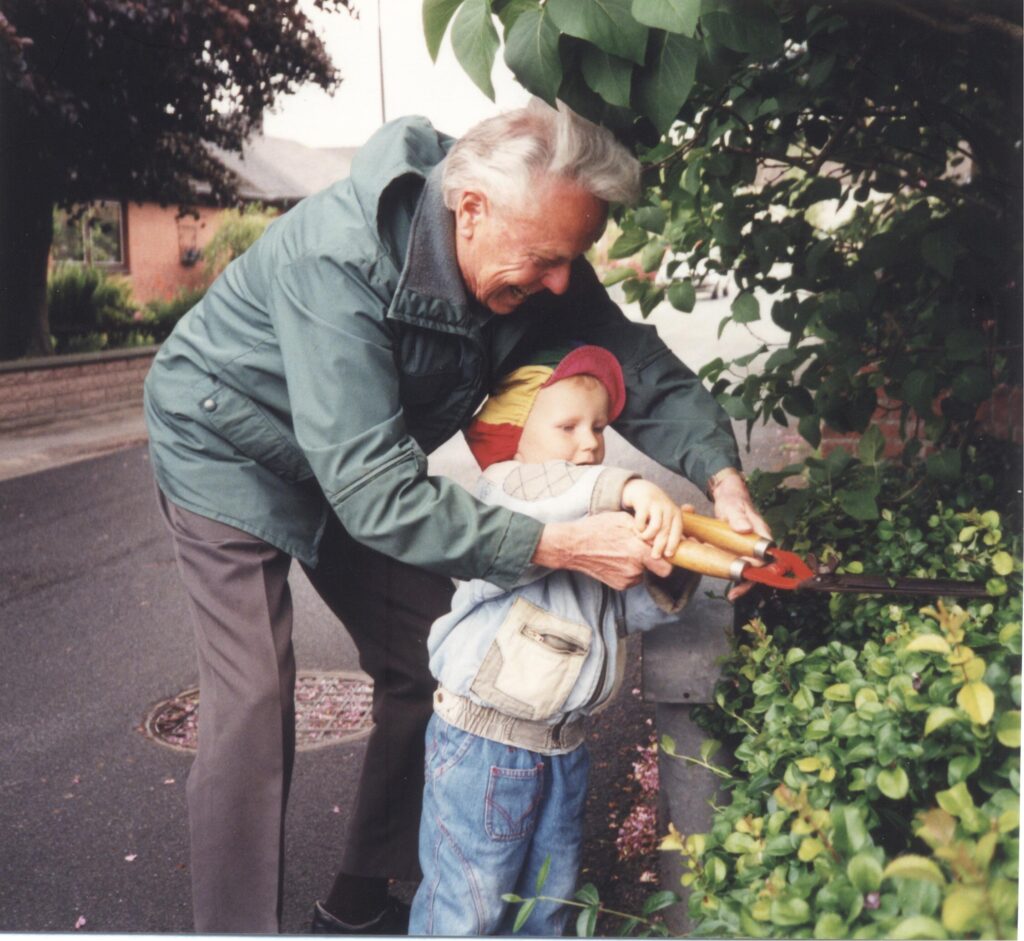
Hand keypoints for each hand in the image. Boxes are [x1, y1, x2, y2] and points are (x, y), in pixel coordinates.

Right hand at [533, 513, 672, 589]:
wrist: (573, 547)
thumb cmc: (597, 529)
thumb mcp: (623, 521)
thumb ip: (645, 530)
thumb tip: (659, 534)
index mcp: (638, 552)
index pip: (667, 567)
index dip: (668, 560)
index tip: (664, 553)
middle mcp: (634, 569)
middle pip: (657, 571)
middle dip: (654, 562)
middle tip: (644, 551)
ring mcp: (626, 579)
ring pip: (644, 574)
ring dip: (640, 565)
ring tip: (624, 552)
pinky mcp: (618, 585)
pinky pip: (632, 578)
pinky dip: (629, 571)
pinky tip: (617, 559)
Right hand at [621, 479, 683, 559]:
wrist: (642, 489)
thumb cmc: (656, 508)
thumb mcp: (667, 516)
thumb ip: (672, 529)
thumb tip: (680, 546)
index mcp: (676, 513)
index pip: (677, 531)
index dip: (673, 544)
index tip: (668, 555)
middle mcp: (668, 508)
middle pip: (666, 531)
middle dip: (660, 546)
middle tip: (654, 556)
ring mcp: (656, 505)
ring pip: (656, 527)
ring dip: (648, 537)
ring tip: (643, 539)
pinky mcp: (644, 503)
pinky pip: (641, 521)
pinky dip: (639, 528)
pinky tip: (637, 530)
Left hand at [708, 469, 771, 601]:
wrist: (727, 494)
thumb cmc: (735, 499)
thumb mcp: (734, 506)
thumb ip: (738, 517)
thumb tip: (744, 530)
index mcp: (760, 535)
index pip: (765, 558)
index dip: (758, 571)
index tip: (746, 578)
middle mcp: (754, 544)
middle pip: (755, 569)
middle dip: (745, 583)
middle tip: (735, 595)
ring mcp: (744, 548)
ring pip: (741, 567)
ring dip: (732, 577)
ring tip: (729, 592)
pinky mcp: (733, 549)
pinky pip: (728, 561)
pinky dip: (718, 565)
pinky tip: (707, 568)